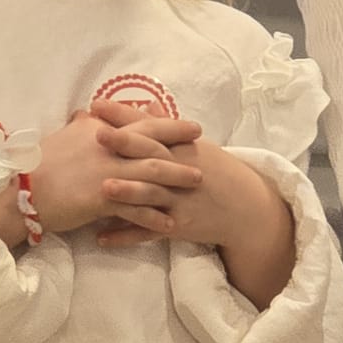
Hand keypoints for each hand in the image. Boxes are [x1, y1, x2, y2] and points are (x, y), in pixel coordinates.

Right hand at [0, 107, 203, 244]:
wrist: (19, 191)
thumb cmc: (38, 164)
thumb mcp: (65, 137)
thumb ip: (85, 128)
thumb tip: (94, 114)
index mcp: (99, 129)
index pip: (140, 122)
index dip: (168, 123)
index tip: (188, 124)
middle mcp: (107, 147)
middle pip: (153, 143)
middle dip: (180, 145)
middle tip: (204, 146)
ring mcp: (107, 172)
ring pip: (151, 173)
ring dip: (176, 178)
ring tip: (196, 182)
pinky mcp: (102, 198)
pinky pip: (136, 208)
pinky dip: (155, 217)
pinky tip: (170, 225)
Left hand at [89, 100, 284, 256]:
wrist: (245, 209)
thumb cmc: (217, 173)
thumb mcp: (196, 147)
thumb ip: (167, 127)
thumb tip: (148, 103)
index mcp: (181, 147)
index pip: (151, 127)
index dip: (125, 116)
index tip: (97, 104)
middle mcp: (179, 171)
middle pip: (151, 154)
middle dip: (125, 144)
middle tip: (97, 135)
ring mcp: (178, 199)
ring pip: (151, 194)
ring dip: (128, 192)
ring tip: (103, 188)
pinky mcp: (177, 225)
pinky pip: (148, 231)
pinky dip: (126, 236)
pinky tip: (101, 238)